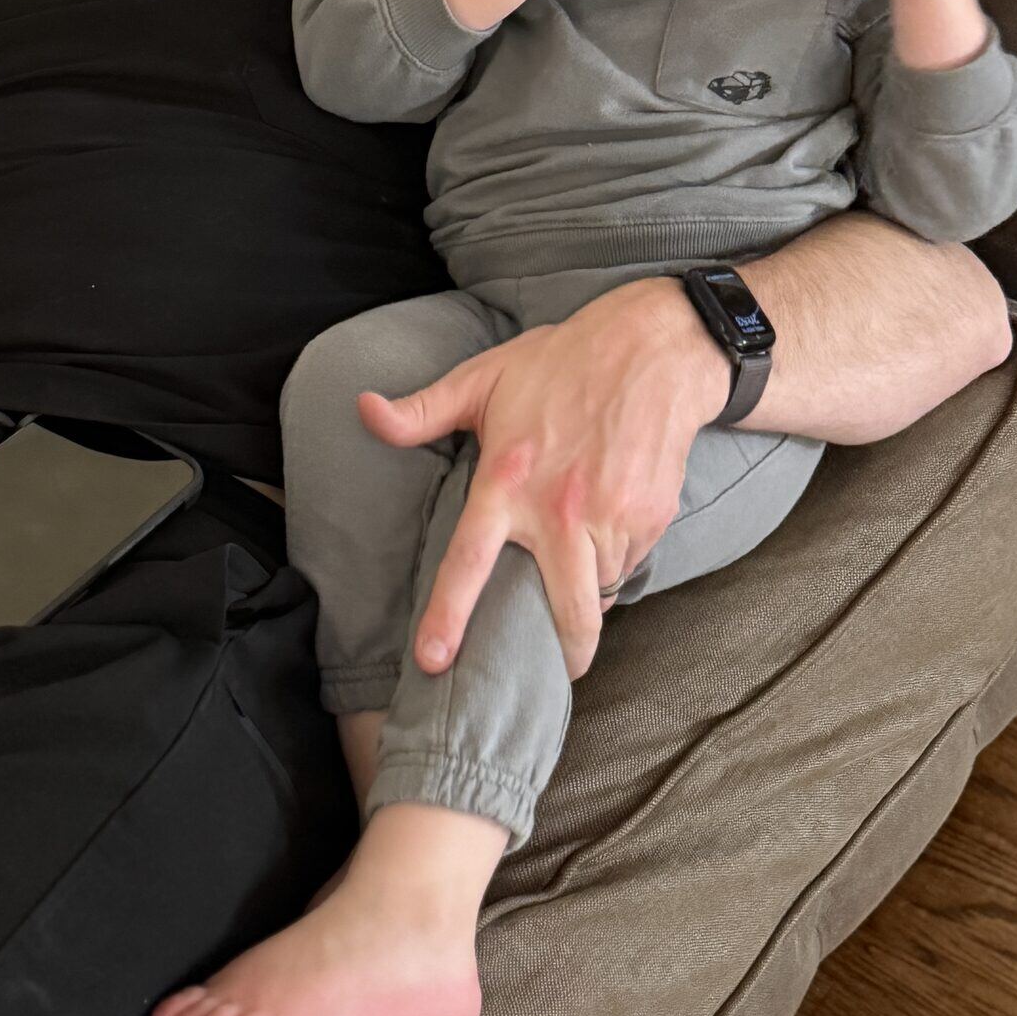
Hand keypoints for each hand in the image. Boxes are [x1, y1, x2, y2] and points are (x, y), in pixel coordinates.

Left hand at [359, 280, 722, 679]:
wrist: (652, 349)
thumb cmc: (559, 362)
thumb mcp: (482, 378)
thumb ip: (422, 410)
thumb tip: (364, 410)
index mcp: (507, 480)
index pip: (469, 561)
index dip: (449, 616)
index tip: (433, 662)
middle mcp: (561, 510)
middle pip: (564, 611)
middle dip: (565, 652)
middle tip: (557, 666)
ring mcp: (612, 517)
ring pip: (600, 591)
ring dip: (589, 597)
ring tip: (576, 578)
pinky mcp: (651, 516)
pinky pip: (630, 563)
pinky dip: (617, 562)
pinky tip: (607, 534)